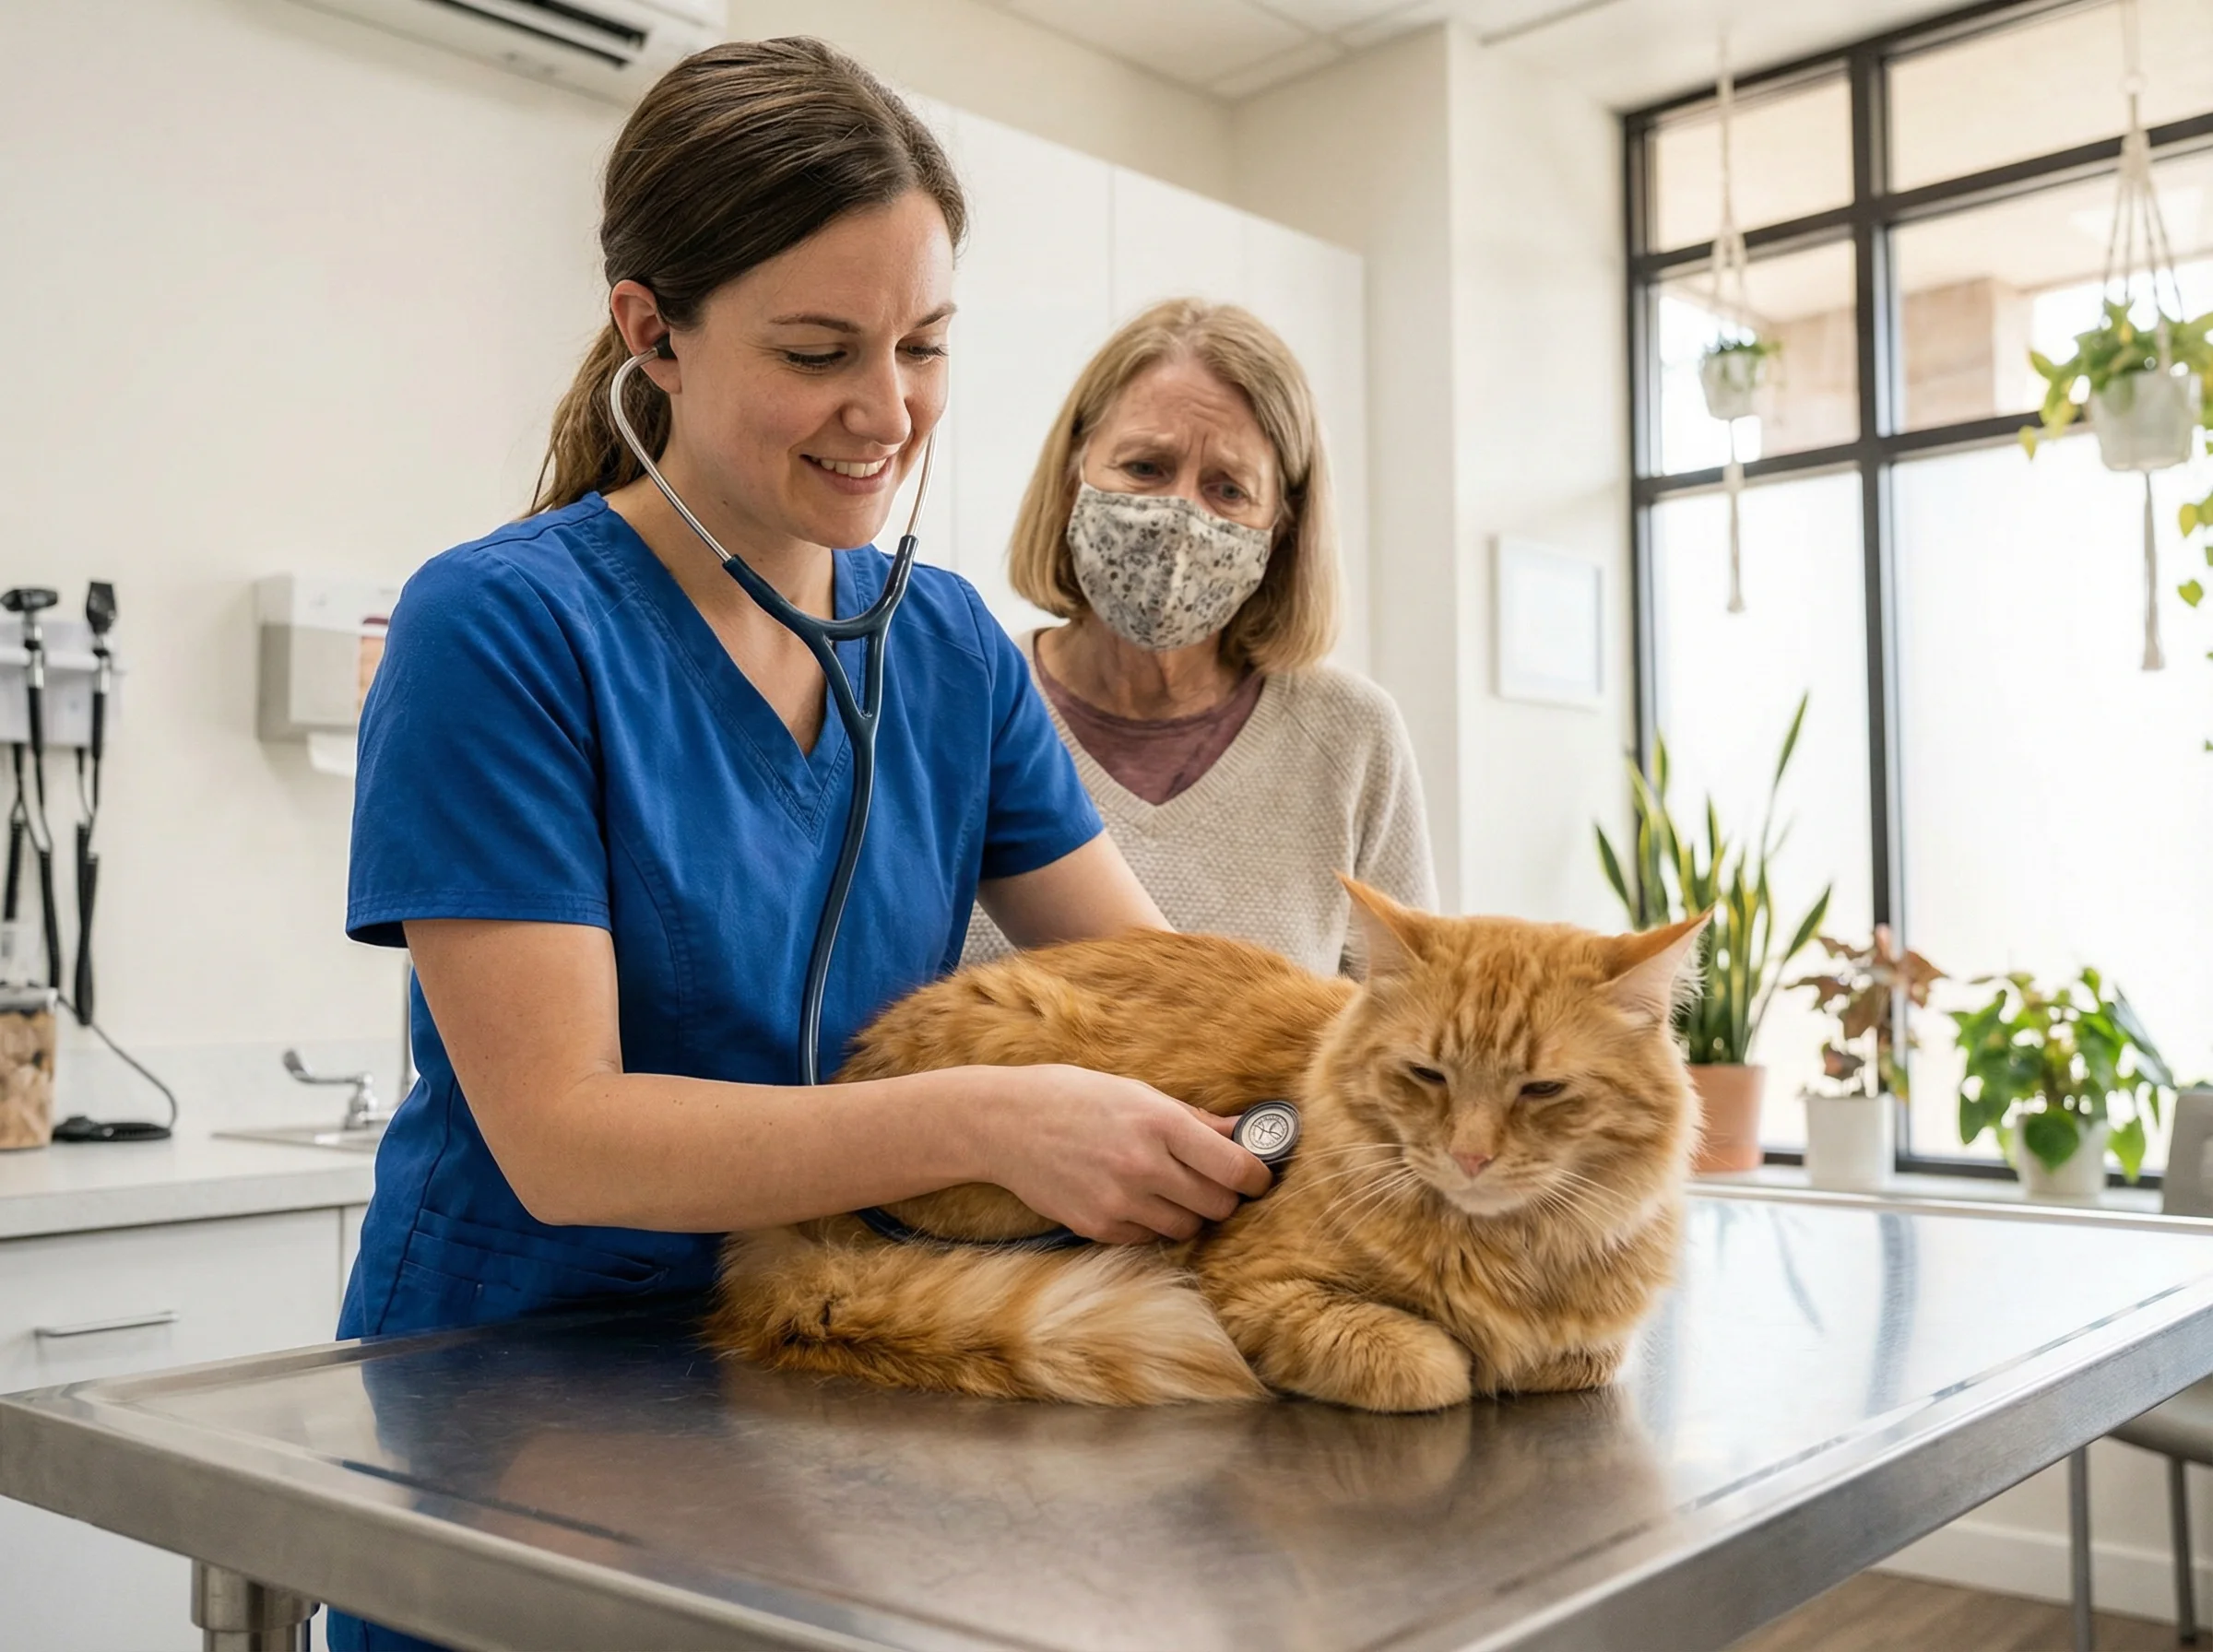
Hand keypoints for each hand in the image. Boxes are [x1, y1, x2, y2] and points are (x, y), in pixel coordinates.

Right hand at [973, 1065, 1273, 1243]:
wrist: (1004, 1123)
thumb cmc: (1074, 1097)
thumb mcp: (1136, 1093)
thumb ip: (1194, 1119)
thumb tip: (1243, 1132)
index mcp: (1159, 1123)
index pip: (1236, 1168)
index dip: (1256, 1176)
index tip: (1257, 1176)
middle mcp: (1143, 1165)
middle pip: (1218, 1205)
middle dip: (1224, 1196)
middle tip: (1213, 1182)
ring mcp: (1119, 1201)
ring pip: (1187, 1228)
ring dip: (1189, 1213)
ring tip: (1169, 1188)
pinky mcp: (1096, 1226)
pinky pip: (1148, 1238)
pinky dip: (1151, 1224)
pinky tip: (1134, 1198)